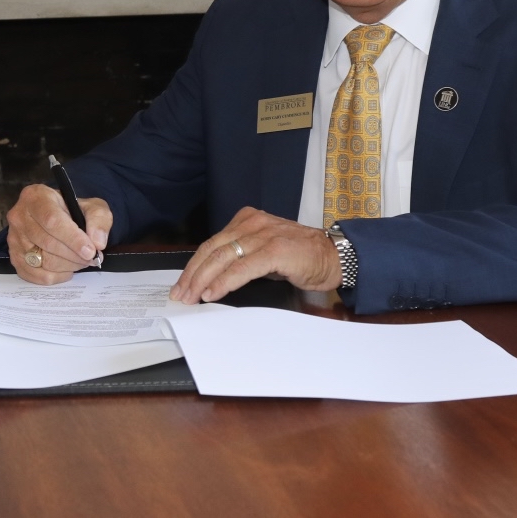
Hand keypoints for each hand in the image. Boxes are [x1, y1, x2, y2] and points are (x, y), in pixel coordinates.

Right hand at [6, 184, 110, 284]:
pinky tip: (66, 269)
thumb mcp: (91, 206)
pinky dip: (55, 277)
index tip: (90, 250)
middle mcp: (19, 216)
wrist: (56, 216)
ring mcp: (14, 238)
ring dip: (68, 266)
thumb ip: (99, 220)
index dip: (73, 238)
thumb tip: (97, 242)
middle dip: (74, 255)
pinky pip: (35, 275)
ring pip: (43, 260)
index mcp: (36, 197)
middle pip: (47, 243)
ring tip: (80, 261)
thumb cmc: (72, 210)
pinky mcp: (14, 257)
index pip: (52, 221)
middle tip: (91, 258)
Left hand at [170, 206, 340, 303]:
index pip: (212, 243)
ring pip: (222, 257)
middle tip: (180, 294)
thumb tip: (213, 277)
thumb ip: (242, 257)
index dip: (194, 266)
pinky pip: (242, 267)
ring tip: (192, 297)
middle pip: (212, 249)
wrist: (335, 256)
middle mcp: (252, 223)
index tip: (182, 284)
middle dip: (192, 274)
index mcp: (248, 220)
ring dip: (202, 280)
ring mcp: (263, 234)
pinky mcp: (275, 250)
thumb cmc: (301, 257)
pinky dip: (224, 282)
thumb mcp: (265, 251)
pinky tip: (213, 293)